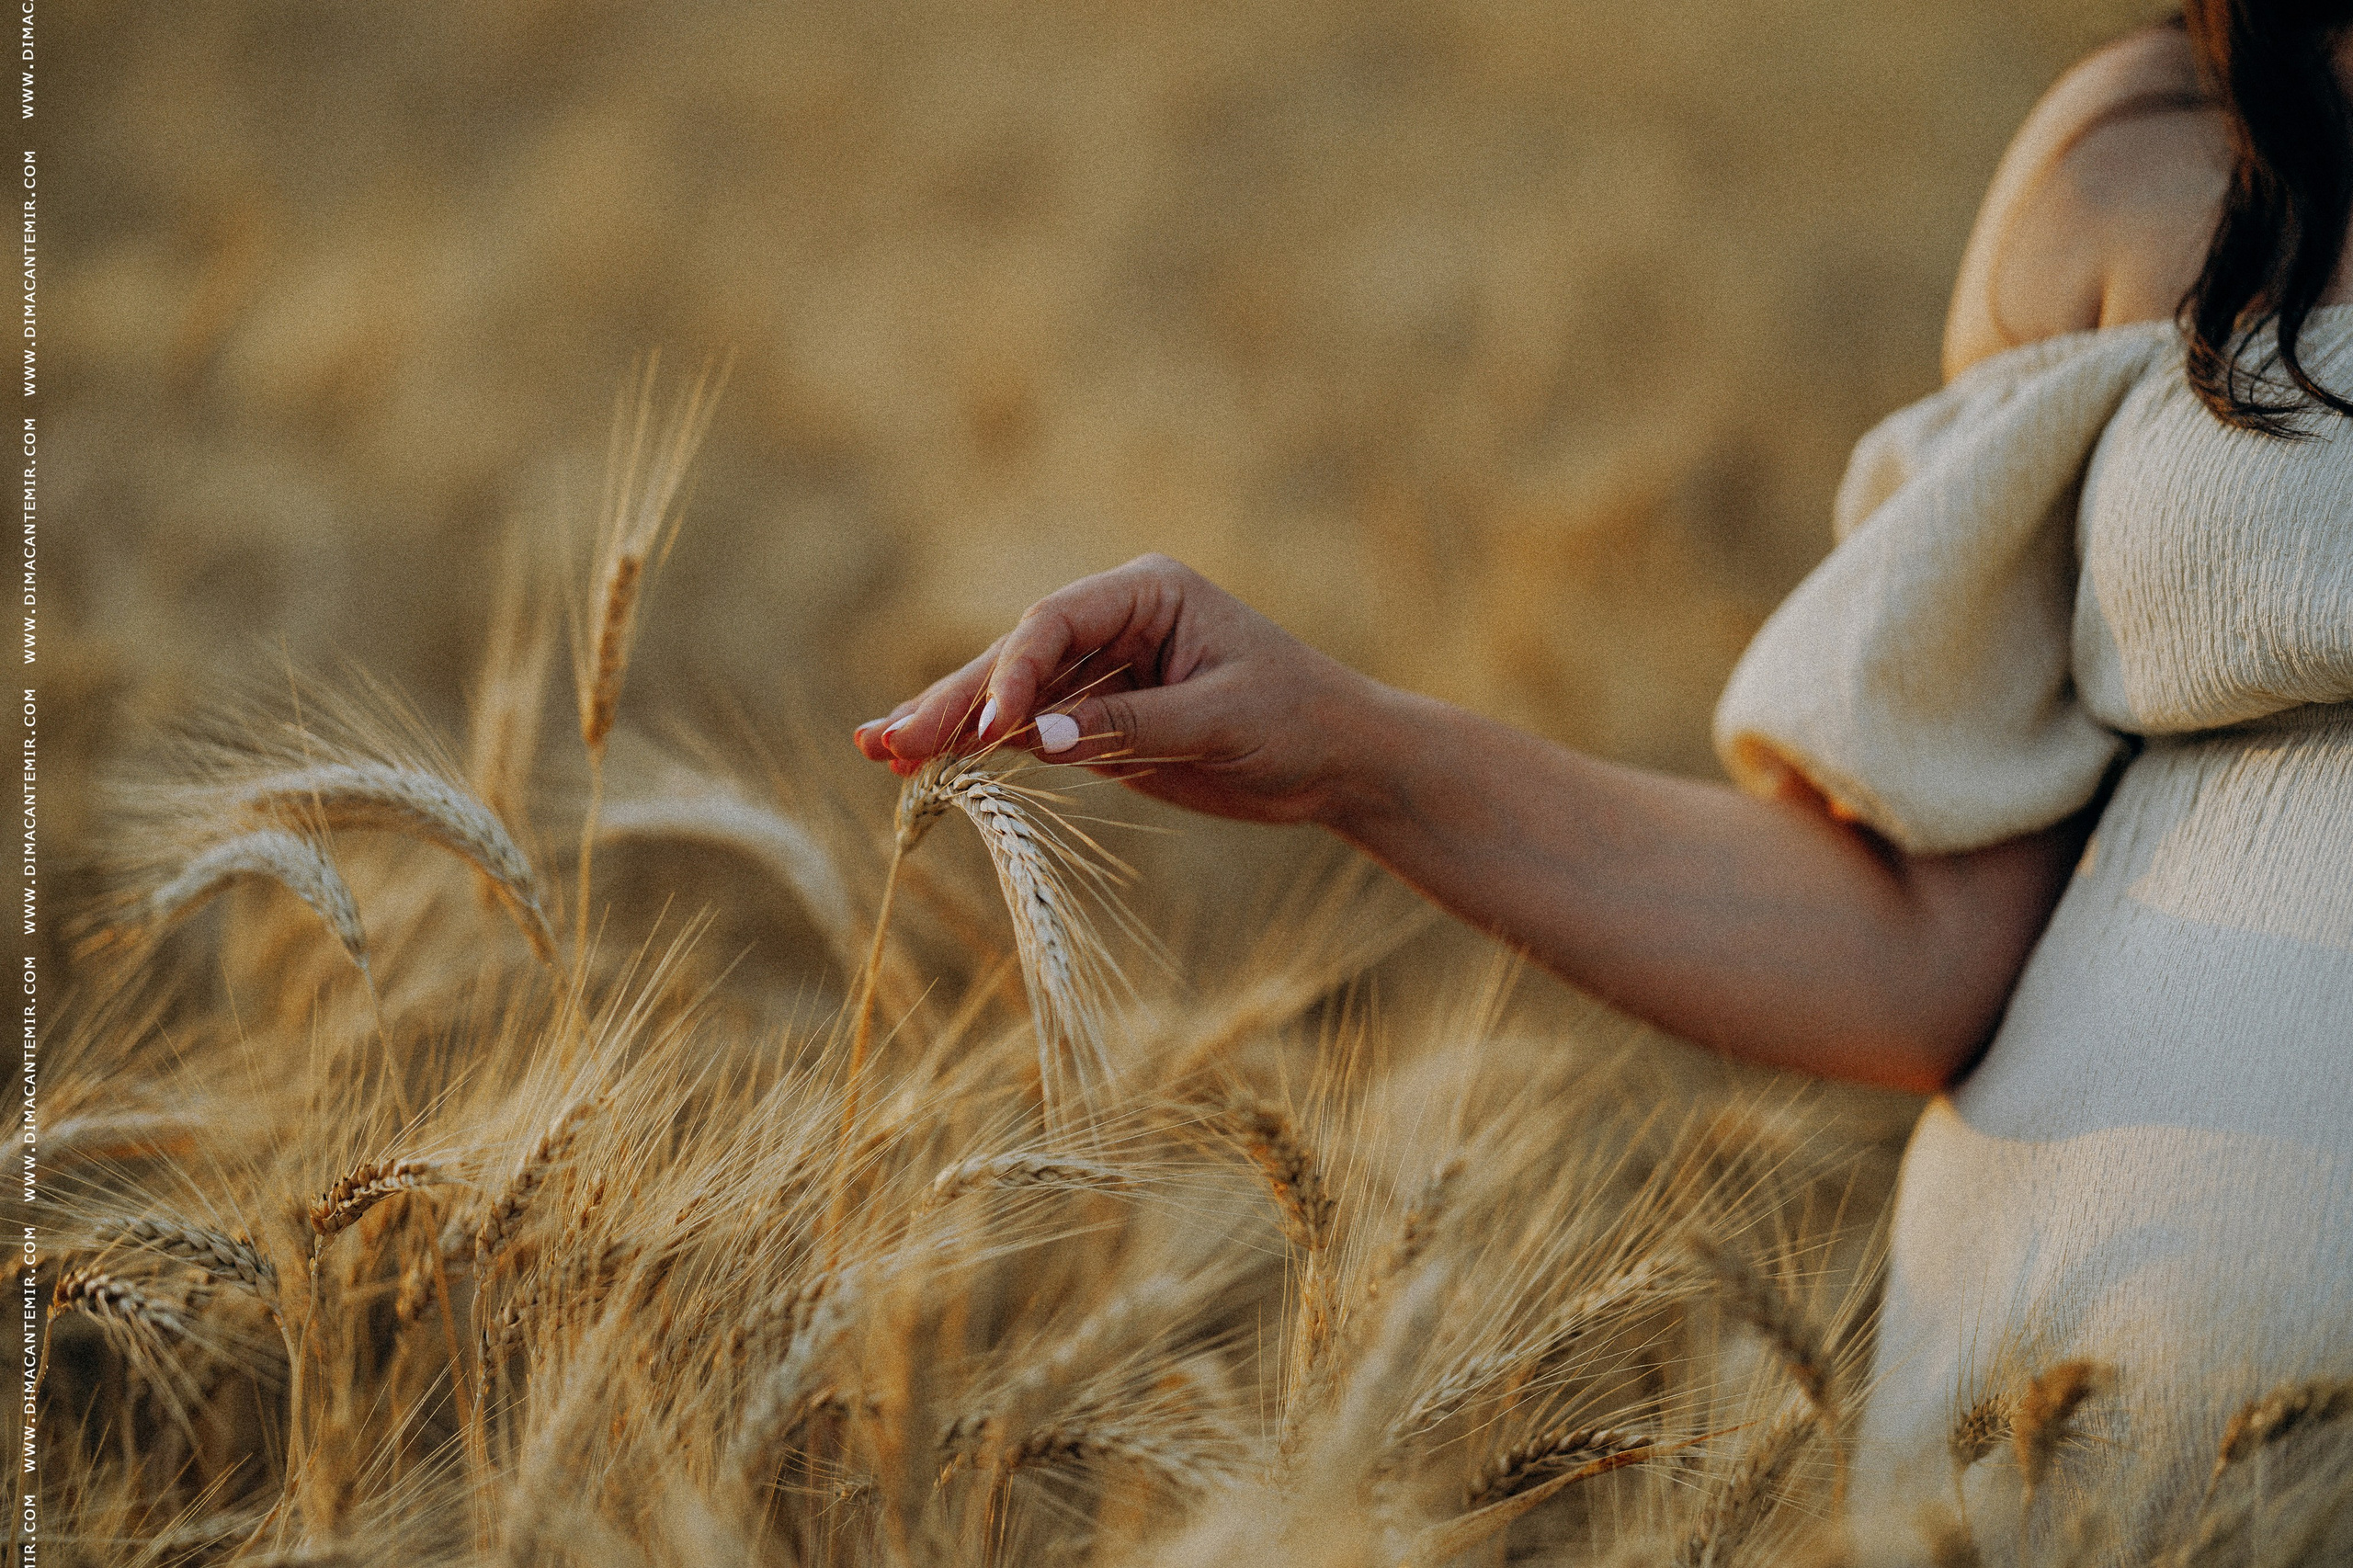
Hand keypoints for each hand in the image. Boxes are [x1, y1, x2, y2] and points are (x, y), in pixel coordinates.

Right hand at [851, 554, 1385, 825]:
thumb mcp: (1219, 722)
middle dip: (953, 699)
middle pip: (1016, 657)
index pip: (1054, 624)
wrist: (1342, 760)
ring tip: (879, 752)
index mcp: (1147, 593)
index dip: (1012, 674)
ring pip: (1010, 696)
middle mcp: (1114, 622)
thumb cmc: (1298, 720)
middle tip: (886, 740)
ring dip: (949, 725)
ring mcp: (1101, 672)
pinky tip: (923, 766)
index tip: (988, 730)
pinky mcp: (1098, 720)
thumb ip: (1127, 727)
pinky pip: (1028, 732)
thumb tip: (1030, 741)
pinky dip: (980, 751)